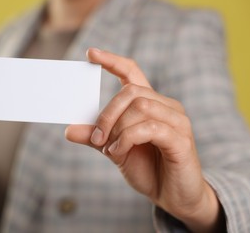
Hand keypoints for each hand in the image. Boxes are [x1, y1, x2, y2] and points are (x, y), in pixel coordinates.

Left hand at [65, 48, 223, 231]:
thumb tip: (68, 130)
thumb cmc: (147, 169)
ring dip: (117, 129)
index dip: (112, 61)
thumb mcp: (114, 150)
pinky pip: (149, 128)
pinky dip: (127, 139)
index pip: (132, 73)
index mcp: (150, 104)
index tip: (90, 53)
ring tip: (110, 149)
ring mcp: (177, 121)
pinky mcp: (181, 139)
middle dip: (107, 114)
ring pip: (140, 107)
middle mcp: (166, 106)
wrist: (173, 196)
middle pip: (130, 91)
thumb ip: (95, 138)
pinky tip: (119, 152)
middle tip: (96, 137)